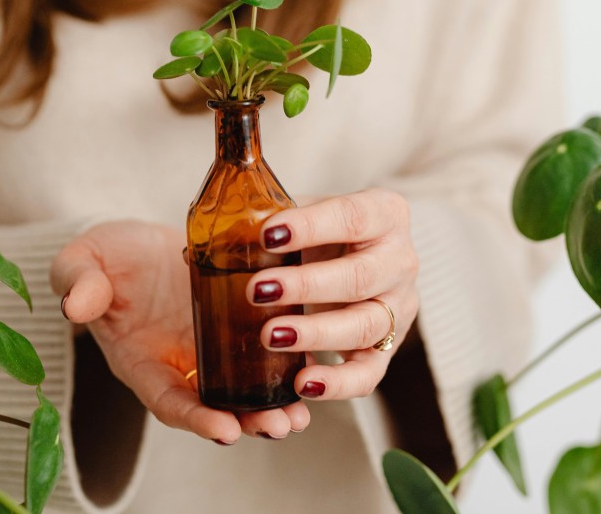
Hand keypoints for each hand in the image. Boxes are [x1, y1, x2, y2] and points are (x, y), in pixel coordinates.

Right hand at [51, 221, 310, 443]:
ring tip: (298, 417)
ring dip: (271, 406)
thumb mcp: (85, 261)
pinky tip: (311, 376)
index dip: (195, 418)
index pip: (166, 399)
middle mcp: (178, 365)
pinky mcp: (236, 329)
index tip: (225, 430)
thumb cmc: (107, 257)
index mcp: (140, 360)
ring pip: (242, 389)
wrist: (138, 242)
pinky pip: (262, 356)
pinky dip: (284, 370)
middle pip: (213, 406)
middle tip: (277, 426)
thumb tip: (75, 305)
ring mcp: (209, 351)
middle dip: (246, 420)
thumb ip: (79, 282)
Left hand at [249, 188, 419, 400]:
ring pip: (365, 326)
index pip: (353, 217)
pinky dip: (338, 384)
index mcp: (385, 214)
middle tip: (257, 291)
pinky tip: (303, 385)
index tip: (269, 233)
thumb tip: (198, 249)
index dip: (313, 226)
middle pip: (361, 276)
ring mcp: (399, 308)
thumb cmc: (318, 232)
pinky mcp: (388, 348)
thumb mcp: (300, 216)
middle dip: (307, 286)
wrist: (350, 257)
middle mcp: (401, 261)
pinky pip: (369, 373)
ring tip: (270, 337)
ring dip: (316, 333)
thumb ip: (261, 224)